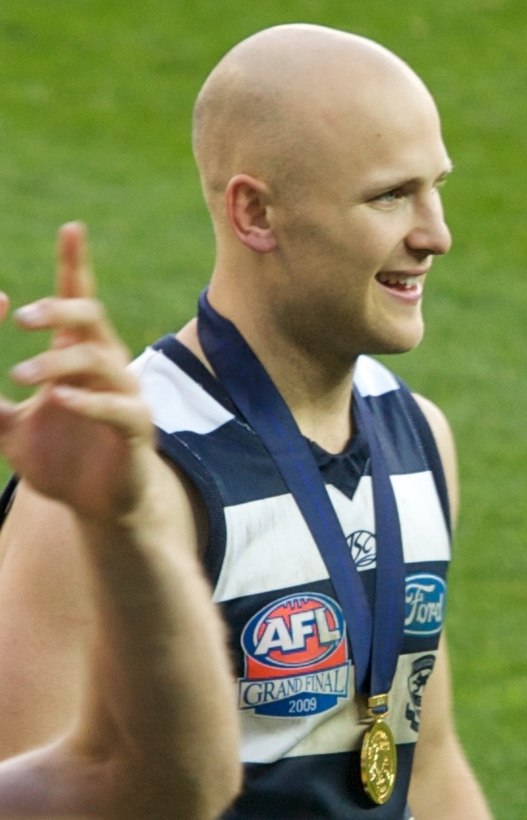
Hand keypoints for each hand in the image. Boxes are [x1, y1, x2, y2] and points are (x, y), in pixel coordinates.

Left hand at [0, 223, 154, 520]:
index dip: (75, 264)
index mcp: (77, 357)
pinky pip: (119, 407)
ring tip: (19, 376)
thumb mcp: (8, 428)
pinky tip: (61, 399)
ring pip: (100, 360)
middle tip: (20, 318)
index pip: (79, 299)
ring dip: (59, 363)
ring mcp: (125, 396)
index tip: (71, 228)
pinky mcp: (136, 430)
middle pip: (92, 318)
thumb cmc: (59, 460)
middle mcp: (105, 367)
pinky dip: (90, 401)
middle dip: (60, 308)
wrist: (97, 507)